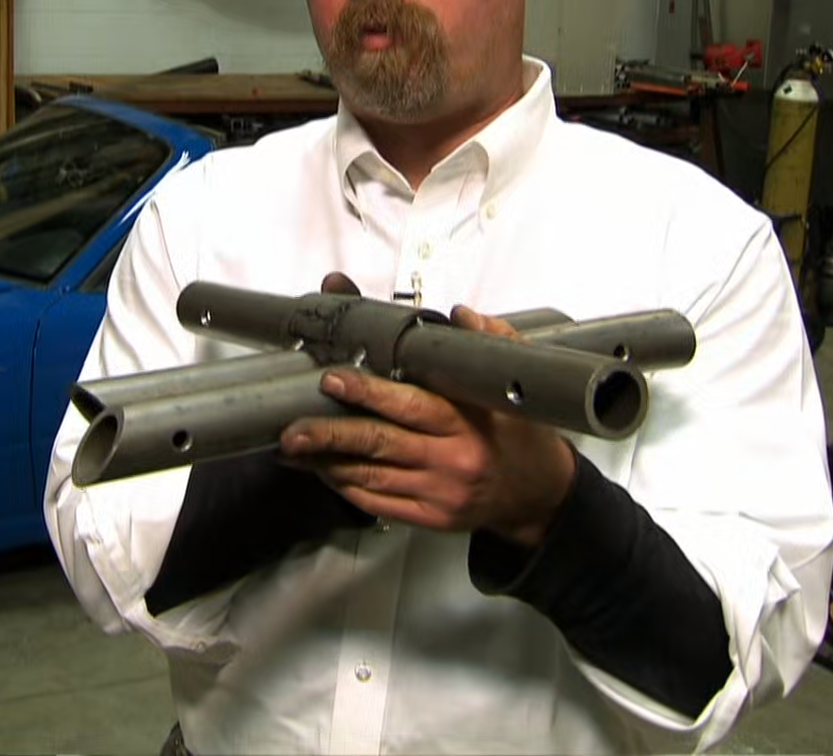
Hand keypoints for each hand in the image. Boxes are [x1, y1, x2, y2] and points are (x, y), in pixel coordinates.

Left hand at [277, 304, 576, 545]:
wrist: (540, 495)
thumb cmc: (519, 435)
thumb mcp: (513, 386)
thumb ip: (490, 342)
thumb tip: (460, 315)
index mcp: (469, 422)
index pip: (411, 405)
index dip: (368, 393)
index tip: (333, 379)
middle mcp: (452, 459)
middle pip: (381, 444)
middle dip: (331, 435)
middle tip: (293, 429)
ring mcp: (440, 493)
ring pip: (371, 476)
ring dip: (327, 463)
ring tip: (292, 449)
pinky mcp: (431, 518)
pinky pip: (379, 503)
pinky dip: (346, 487)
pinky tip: (323, 472)